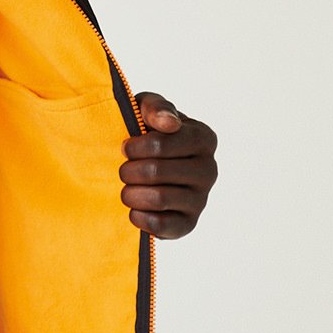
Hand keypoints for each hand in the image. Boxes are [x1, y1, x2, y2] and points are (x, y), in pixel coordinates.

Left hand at [119, 91, 217, 238]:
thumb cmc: (145, 132)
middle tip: (123, 170)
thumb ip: (155, 107)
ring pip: (157, 198)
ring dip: (131, 193)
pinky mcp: (189, 224)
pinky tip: (134, 208)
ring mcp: (201, 199)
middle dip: (129, 171)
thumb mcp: (146, 109)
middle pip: (155, 172)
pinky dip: (139, 217)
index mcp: (203, 138)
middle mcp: (209, 169)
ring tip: (126, 188)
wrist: (143, 166)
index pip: (161, 143)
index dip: (135, 147)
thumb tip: (169, 124)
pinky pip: (160, 225)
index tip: (125, 148)